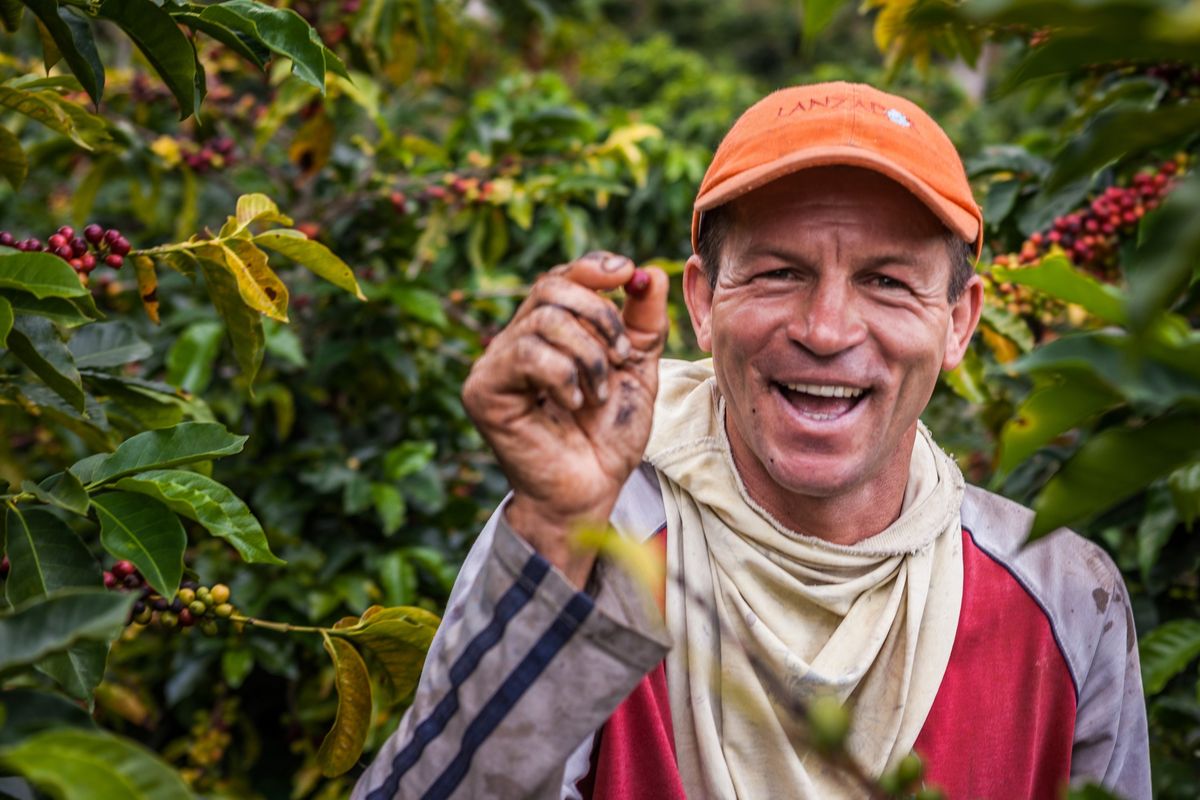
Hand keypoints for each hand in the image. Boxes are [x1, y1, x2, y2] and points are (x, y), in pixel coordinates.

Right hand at [461, 251, 668, 586]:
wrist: (592, 490)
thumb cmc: (608, 436)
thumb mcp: (639, 370)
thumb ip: (643, 322)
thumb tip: (649, 274)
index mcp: (547, 332)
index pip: (561, 277)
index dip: (593, 267)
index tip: (629, 272)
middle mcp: (515, 341)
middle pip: (551, 287)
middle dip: (600, 315)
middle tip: (623, 356)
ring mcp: (494, 365)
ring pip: (543, 320)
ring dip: (588, 355)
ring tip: (598, 392)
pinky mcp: (483, 391)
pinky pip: (526, 354)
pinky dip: (563, 375)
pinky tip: (574, 403)